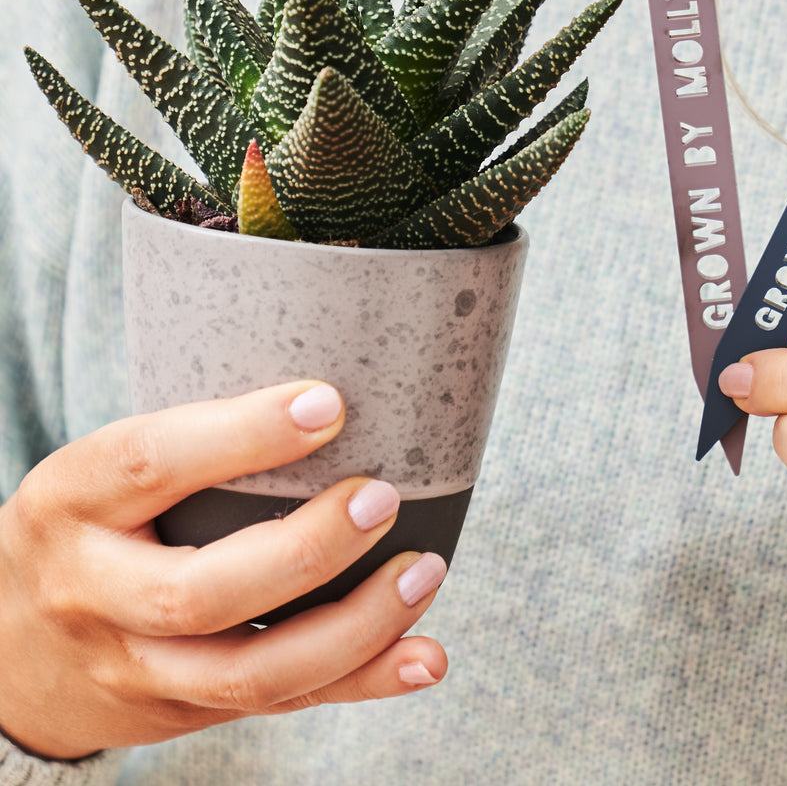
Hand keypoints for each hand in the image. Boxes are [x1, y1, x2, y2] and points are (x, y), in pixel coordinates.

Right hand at [0, 381, 447, 759]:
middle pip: (200, 593)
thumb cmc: (88, 524)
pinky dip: (361, 681)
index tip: (329, 403)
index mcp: (74, 500)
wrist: (7, 647)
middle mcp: (93, 592)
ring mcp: (134, 667)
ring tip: (424, 573)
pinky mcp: (179, 710)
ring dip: (354, 628)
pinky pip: (277, 704)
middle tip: (383, 499)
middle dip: (308, 551)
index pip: (150, 463)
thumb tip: (331, 397)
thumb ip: (191, 442)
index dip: (243, 435)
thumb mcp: (104, 469)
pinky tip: (424, 657)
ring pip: (248, 673)